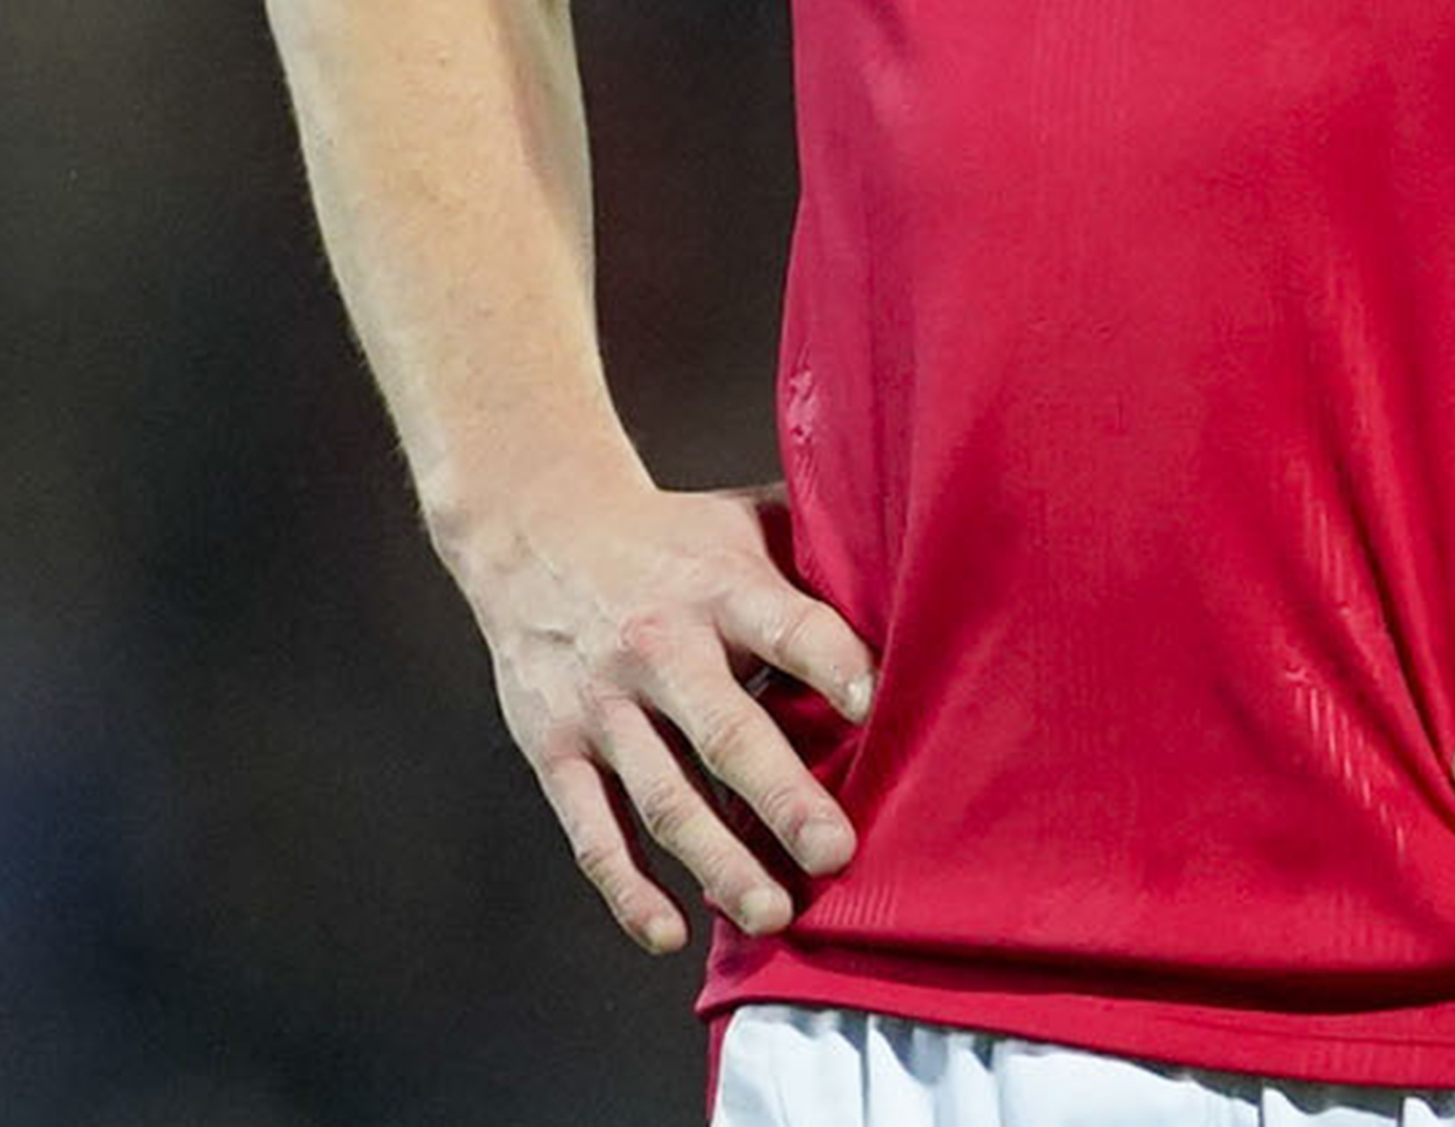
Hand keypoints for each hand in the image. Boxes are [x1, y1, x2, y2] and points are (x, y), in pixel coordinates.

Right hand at [443, 470, 878, 954]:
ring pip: (662, 795)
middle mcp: (658, 646)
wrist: (533, 529)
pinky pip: (590, 829)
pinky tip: (668, 933)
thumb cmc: (669, 538)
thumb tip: (921, 574)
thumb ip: (819, 548)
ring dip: (717, 860)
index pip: (783, 625)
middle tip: (834, 852)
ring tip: (771, 913)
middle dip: (781, 795)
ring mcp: (601, 703)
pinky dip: (626, 887)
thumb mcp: (742, 520)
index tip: (872, 703)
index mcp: (717, 585)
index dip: (829, 661)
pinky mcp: (554, 747)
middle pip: (723, 729)